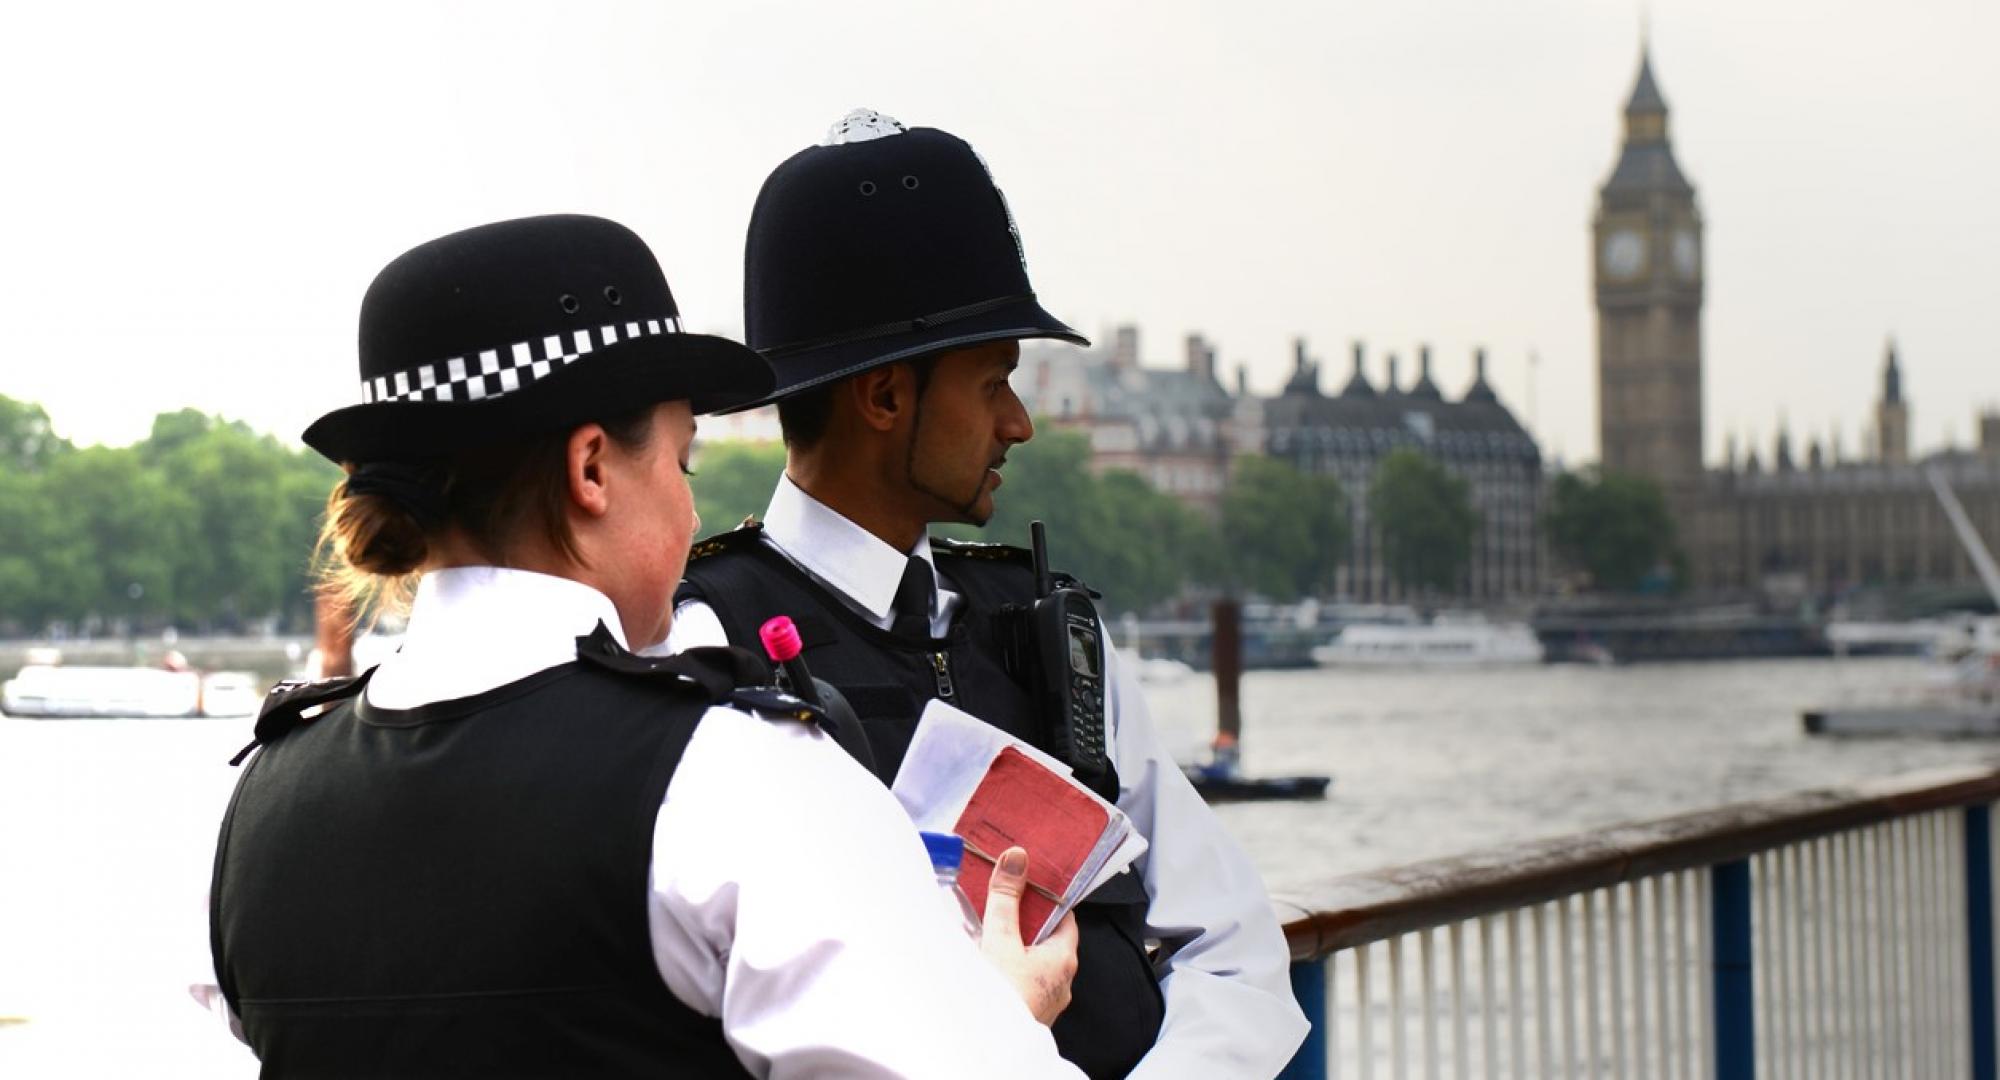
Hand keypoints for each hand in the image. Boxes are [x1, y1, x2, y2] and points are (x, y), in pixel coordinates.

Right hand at [979, 846, 1078, 1024]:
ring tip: (992, 935)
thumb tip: (1017, 859)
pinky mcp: (1030, 1012)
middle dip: (1026, 921)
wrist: (989, 1043)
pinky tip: (991, 966)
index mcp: (1063, 958)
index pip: (1065, 916)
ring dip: (1017, 948)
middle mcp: (1062, 980)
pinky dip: (1012, 970)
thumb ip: (1006, 898)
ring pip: (1035, 962)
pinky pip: (1025, 982)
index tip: (1030, 884)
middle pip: (1048, 938)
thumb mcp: (1000, 938)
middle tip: (1004, 905)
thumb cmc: (1001, 997)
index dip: (1048, 898)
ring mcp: (1047, 999)